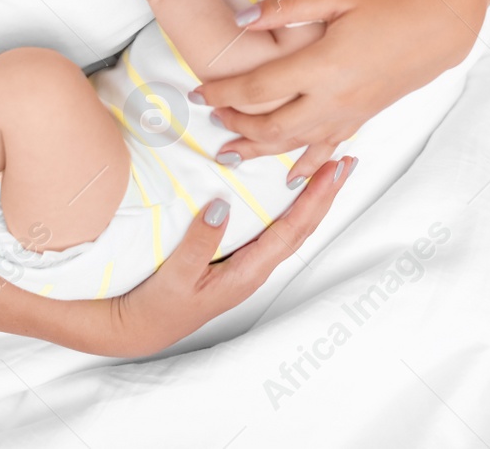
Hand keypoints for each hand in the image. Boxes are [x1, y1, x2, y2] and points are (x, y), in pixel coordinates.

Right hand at [102, 156, 355, 354]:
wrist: (142, 328)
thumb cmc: (158, 305)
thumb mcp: (176, 274)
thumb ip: (199, 242)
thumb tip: (221, 206)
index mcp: (247, 272)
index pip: (292, 230)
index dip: (315, 198)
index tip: (333, 170)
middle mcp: (256, 269)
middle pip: (302, 227)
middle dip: (326, 194)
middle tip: (347, 161)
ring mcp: (249, 266)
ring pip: (292, 229)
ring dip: (314, 200)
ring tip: (331, 173)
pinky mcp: (239, 261)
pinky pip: (276, 230)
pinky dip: (293, 209)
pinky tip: (295, 196)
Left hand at [190, 0, 489, 181]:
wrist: (442, 25)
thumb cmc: (391, 2)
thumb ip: (287, 7)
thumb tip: (240, 19)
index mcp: (322, 65)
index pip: (257, 87)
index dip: (222, 92)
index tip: (197, 91)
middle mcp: (333, 99)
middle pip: (270, 125)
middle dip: (235, 124)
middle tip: (210, 116)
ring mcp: (349, 114)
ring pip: (294, 144)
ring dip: (259, 149)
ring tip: (229, 151)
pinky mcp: (362, 118)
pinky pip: (327, 150)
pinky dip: (305, 165)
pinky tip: (290, 177)